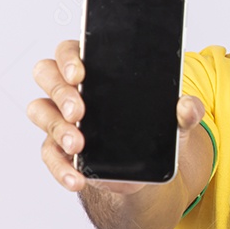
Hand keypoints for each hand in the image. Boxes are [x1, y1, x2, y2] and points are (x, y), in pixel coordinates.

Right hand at [26, 40, 204, 194]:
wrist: (145, 172)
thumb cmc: (151, 130)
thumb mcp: (174, 122)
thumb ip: (185, 112)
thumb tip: (189, 106)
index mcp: (96, 70)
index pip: (71, 51)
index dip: (69, 58)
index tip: (80, 73)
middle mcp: (71, 89)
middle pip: (46, 74)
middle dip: (61, 91)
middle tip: (79, 111)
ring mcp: (61, 118)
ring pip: (40, 111)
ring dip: (57, 127)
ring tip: (78, 144)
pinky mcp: (59, 149)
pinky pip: (49, 154)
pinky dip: (62, 168)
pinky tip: (77, 177)